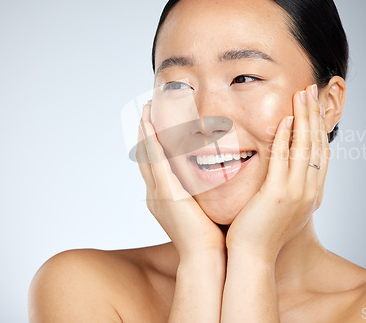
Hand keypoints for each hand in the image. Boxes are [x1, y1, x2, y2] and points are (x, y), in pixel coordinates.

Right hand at [137, 101, 224, 260]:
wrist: (207, 256)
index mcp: (165, 198)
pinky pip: (155, 161)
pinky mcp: (165, 193)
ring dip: (144, 131)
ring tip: (145, 110)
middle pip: (146, 156)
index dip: (153, 143)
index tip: (155, 122)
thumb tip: (220, 175)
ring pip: (147, 154)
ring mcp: (158, 193)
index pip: (156, 164)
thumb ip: (206, 190)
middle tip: (145, 109)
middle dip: (144, 132)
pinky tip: (148, 124)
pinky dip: (150, 141)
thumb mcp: (206, 206)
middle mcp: (156, 193)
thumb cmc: (211, 235)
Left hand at [225, 84, 329, 261]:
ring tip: (303, 94)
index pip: (321, 152)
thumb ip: (289, 186)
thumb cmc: (263, 232)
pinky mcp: (279, 194)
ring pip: (305, 146)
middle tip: (312, 89)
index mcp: (312, 192)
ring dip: (305, 117)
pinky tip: (286, 118)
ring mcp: (297, 192)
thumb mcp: (284, 208)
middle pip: (317, 144)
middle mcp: (310, 190)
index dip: (320, 127)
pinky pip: (285, 158)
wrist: (253, 257)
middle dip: (315, 114)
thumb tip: (288, 170)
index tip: (315, 105)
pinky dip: (286, 136)